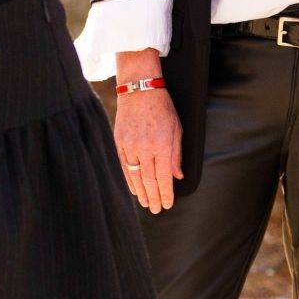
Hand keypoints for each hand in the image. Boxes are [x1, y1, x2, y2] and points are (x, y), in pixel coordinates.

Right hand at [112, 53, 181, 212]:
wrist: (139, 89)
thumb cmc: (162, 107)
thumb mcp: (177, 128)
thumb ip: (177, 154)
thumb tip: (178, 176)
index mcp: (162, 144)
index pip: (164, 176)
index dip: (166, 193)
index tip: (167, 205)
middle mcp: (145, 147)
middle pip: (149, 180)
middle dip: (154, 197)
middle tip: (156, 210)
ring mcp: (130, 144)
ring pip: (135, 176)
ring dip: (141, 192)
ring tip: (145, 203)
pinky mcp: (120, 141)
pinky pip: (124, 166)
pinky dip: (129, 179)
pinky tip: (134, 189)